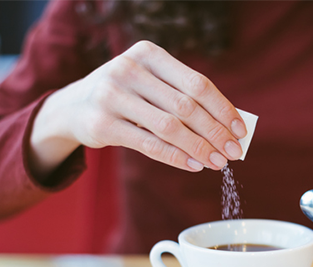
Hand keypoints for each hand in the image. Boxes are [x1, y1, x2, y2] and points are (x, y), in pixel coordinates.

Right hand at [31, 41, 246, 177]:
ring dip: (199, 148)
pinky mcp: (102, 124)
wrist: (72, 106)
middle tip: (233, 152)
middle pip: (186, 106)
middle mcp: (129, 69)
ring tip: (217, 162)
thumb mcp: (150, 83)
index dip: (223, 109)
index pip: (197, 83)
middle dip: (215, 133)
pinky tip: (194, 165)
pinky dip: (176, 157)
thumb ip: (183, 97)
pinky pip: (149, 145)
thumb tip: (227, 127)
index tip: (240, 131)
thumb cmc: (126, 95)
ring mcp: (112, 96)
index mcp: (149, 54)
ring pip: (169, 127)